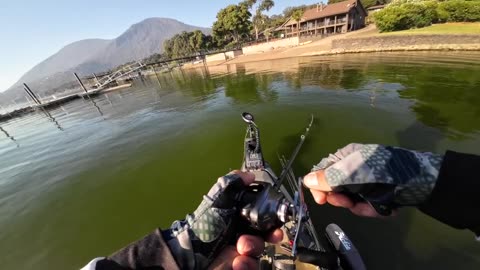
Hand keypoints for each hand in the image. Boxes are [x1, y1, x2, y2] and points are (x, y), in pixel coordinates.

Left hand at [165, 170, 283, 269]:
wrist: (188, 255)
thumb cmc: (202, 226)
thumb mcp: (217, 200)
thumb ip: (232, 184)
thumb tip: (249, 175)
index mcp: (238, 221)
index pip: (262, 223)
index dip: (272, 225)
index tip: (276, 228)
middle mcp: (241, 238)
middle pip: (265, 240)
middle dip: (266, 239)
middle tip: (262, 238)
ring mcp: (239, 255)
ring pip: (260, 255)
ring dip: (253, 251)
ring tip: (240, 251)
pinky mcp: (236, 266)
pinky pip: (251, 266)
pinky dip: (247, 265)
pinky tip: (236, 263)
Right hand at [303, 143, 442, 216]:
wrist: (418, 181)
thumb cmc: (381, 170)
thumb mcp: (351, 172)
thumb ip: (328, 178)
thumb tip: (306, 180)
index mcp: (345, 157)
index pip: (322, 171)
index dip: (318, 186)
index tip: (321, 200)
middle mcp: (353, 169)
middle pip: (334, 188)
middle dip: (338, 197)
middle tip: (346, 202)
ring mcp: (366, 183)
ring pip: (349, 199)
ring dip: (355, 205)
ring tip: (365, 205)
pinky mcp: (377, 195)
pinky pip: (364, 206)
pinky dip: (369, 209)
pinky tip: (379, 208)